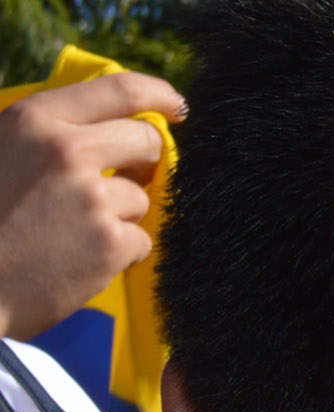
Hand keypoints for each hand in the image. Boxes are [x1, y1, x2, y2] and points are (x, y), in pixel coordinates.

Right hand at [0, 71, 180, 342]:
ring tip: (76, 230)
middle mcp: (66, 150)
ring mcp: (92, 197)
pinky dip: (120, 252)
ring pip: (141, 197)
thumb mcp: (2, 150)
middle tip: (132, 176)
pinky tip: (81, 258)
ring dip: (121, 214)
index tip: (176, 107)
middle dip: (147, 160)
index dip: (158, 95)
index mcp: (35, 120)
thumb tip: (105, 126)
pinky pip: (141, 240)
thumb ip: (47, 134)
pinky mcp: (110, 243)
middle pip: (146, 141)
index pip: (118, 90)